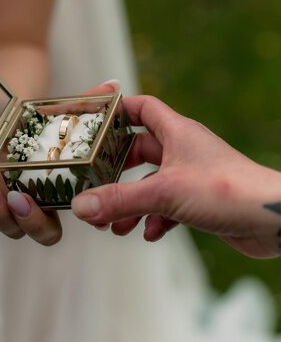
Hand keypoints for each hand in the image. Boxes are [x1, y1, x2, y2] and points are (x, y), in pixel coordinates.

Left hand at [0, 81, 120, 245]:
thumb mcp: (54, 111)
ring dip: (1, 215)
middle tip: (20, 198)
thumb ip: (82, 102)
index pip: (79, 217)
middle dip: (31, 222)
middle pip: (42, 233)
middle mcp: (39, 205)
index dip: (78, 219)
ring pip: (9, 228)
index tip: (66, 205)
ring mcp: (9, 207)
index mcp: (63, 191)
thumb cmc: (31, 121)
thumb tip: (112, 84)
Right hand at [71, 95, 280, 258]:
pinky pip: (167, 206)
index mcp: (177, 132)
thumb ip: (120, 201)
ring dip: (131, 202)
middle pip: (139, 150)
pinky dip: (154, 219)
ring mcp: (192, 175)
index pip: (141, 107)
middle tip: (94, 184)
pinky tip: (150, 234)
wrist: (272, 220)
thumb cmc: (226, 191)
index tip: (91, 122)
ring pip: (151, 183)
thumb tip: (80, 207)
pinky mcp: (200, 200)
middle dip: (116, 170)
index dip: (116, 111)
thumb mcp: (164, 193)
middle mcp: (183, 150)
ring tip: (115, 225)